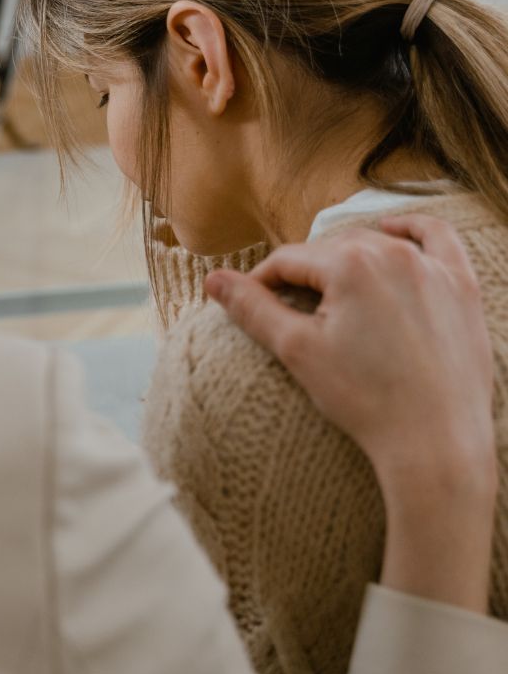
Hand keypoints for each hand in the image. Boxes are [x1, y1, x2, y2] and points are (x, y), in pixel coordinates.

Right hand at [204, 215, 495, 611]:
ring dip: (345, 260)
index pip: (288, 260)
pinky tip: (391, 232)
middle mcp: (394, 254)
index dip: (261, 282)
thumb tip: (212, 279)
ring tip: (327, 291)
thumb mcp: (297, 350)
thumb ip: (252, 308)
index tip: (250, 306)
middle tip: (288, 310)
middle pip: (328, 251)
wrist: (435, 443)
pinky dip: (412, 230)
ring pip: (373, 244)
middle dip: (303, 275)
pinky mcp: (461, 287)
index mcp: (350, 264)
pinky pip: (437, 239)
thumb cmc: (365, 400)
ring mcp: (433, 268)